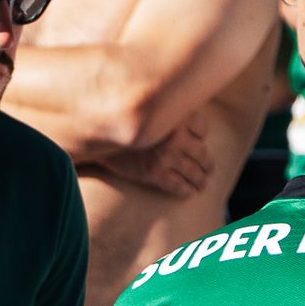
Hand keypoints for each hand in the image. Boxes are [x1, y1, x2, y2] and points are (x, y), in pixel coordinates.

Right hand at [96, 116, 211, 195]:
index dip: (200, 138)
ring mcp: (166, 155)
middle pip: (202, 153)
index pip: (202, 129)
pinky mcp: (154, 173)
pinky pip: (178, 185)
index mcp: (177, 117)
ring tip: (202, 184)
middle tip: (208, 170)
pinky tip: (189, 192)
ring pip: (194, 171)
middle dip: (207, 164)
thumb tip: (186, 120)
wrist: (96, 139)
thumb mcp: (148, 112)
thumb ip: (167, 114)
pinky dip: (186, 190)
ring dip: (201, 180)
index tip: (196, 144)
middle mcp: (175, 135)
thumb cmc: (122, 126)